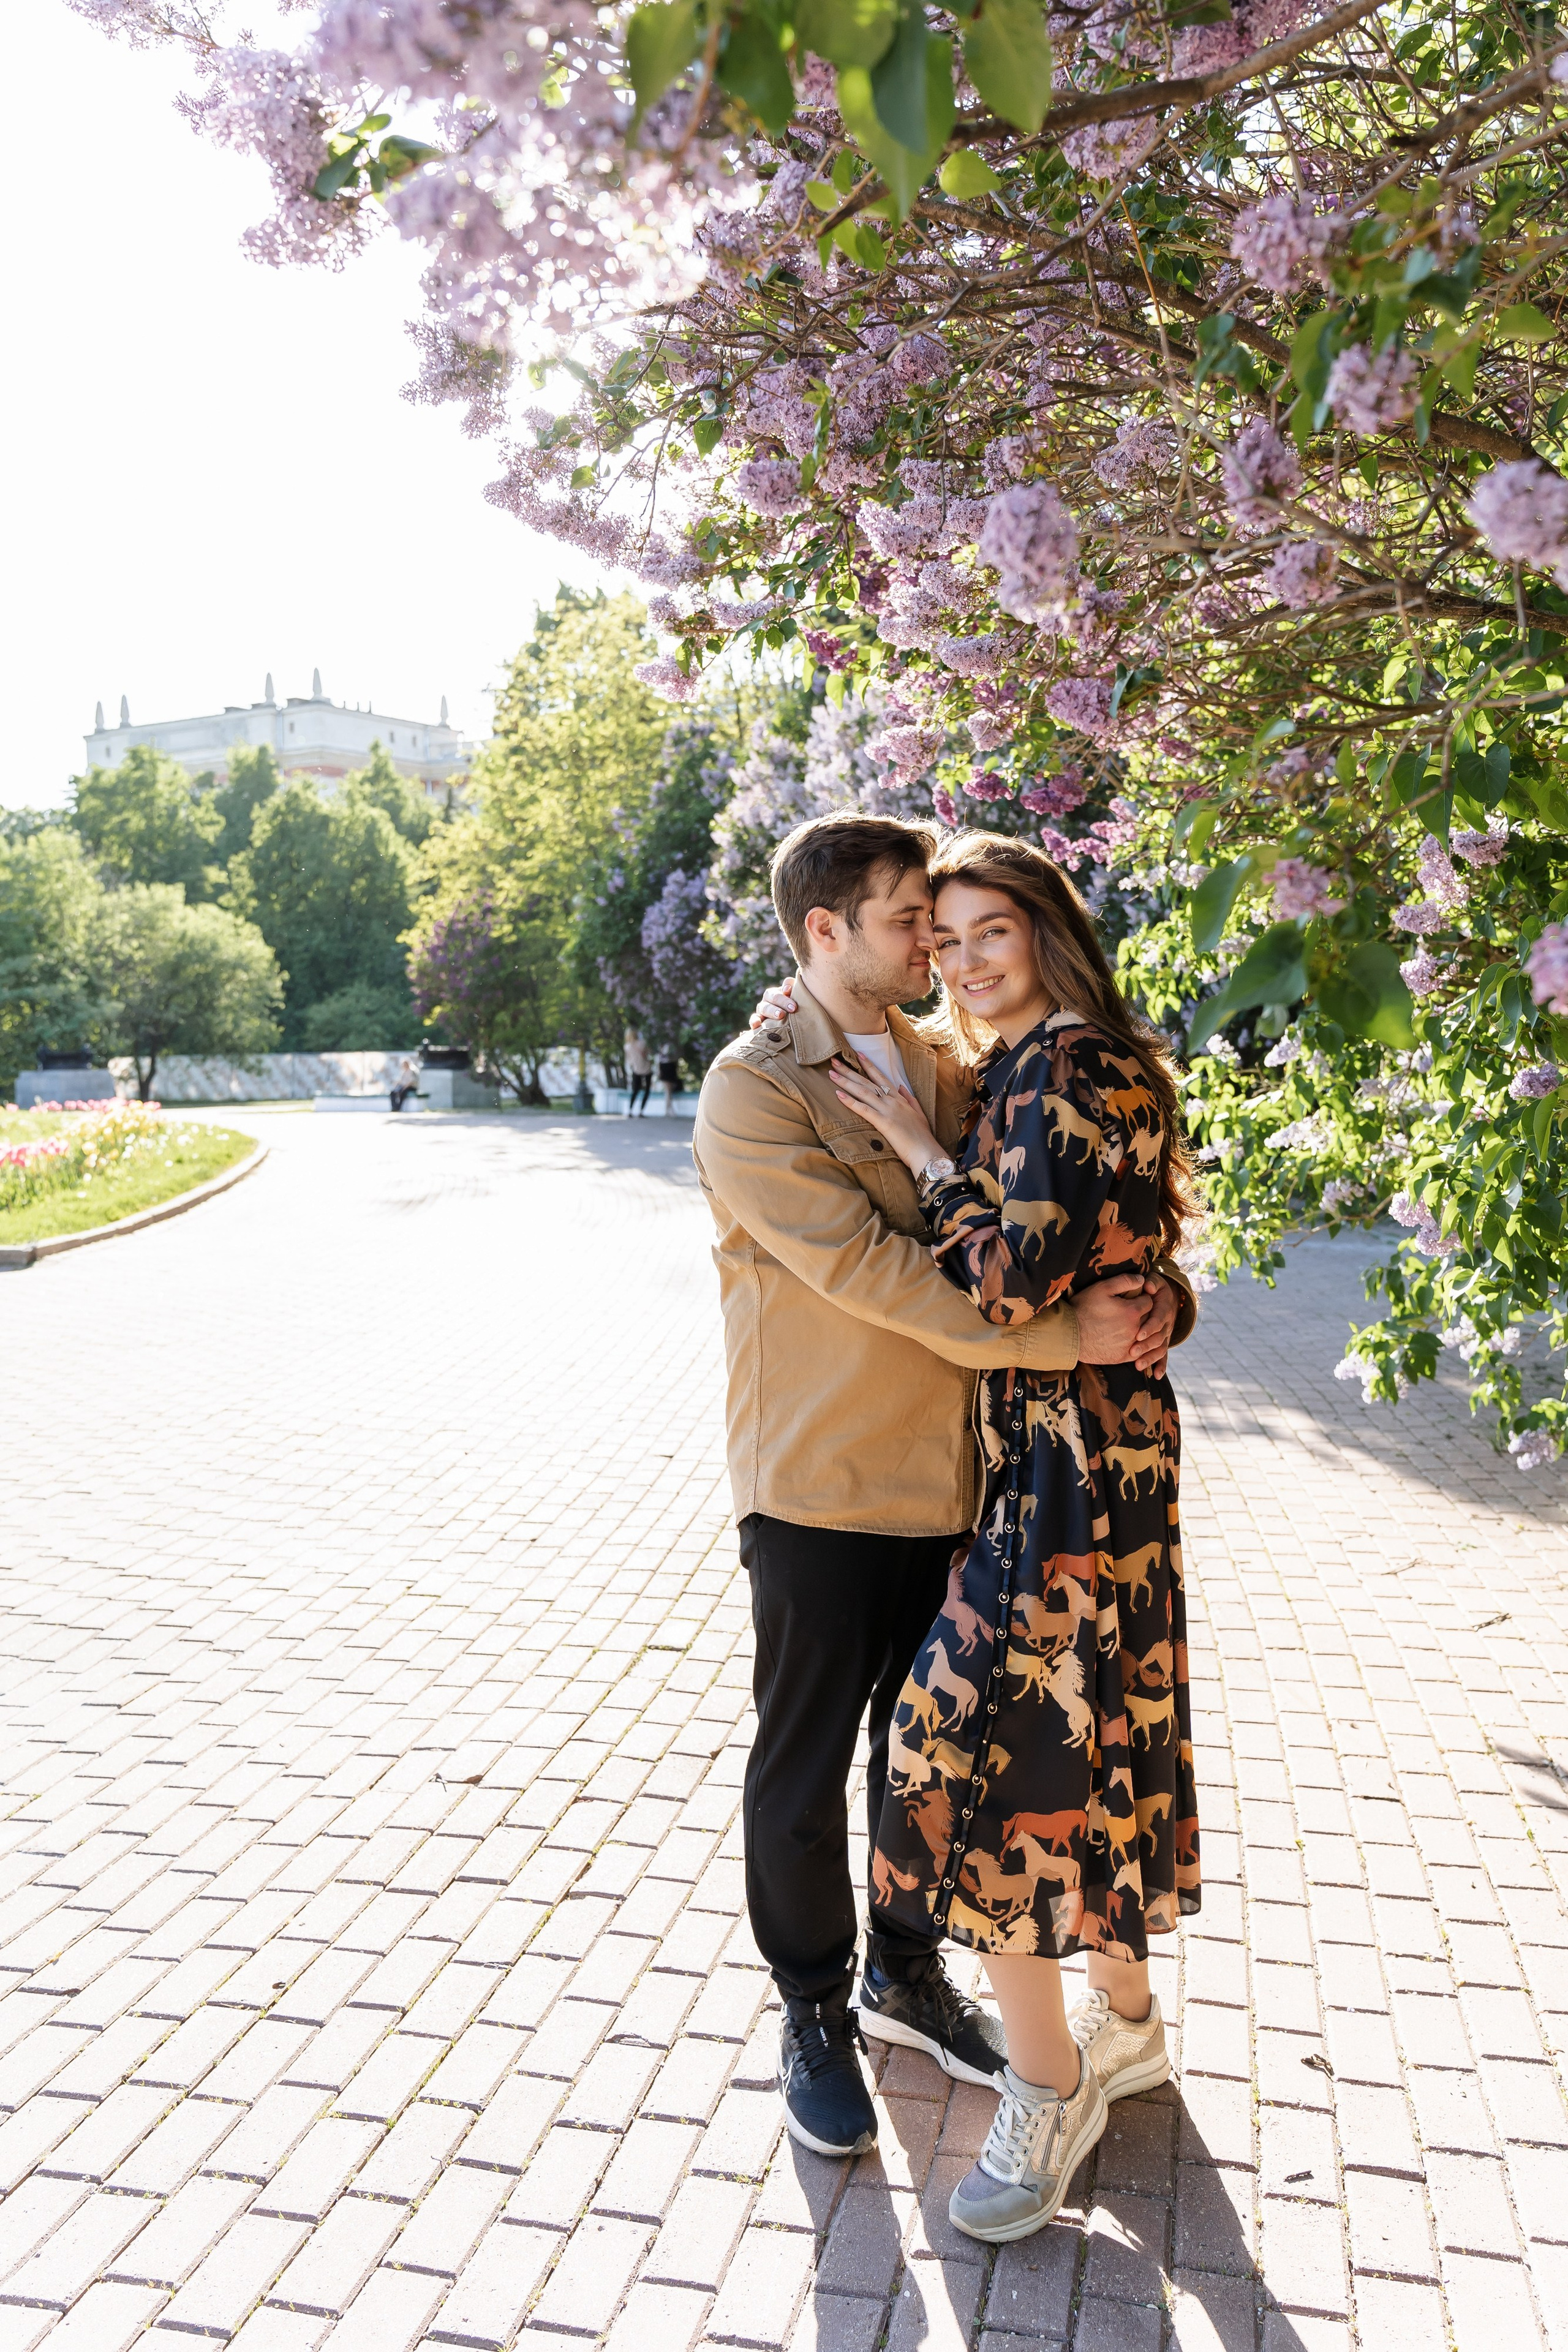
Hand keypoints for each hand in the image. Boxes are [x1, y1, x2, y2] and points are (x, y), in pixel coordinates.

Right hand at [749, 976, 797, 1030]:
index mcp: (784, 990)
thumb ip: (801, 995)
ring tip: (780, 1015)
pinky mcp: (758, 1019)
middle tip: (793, 1008)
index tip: (790, 991)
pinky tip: (757, 1024)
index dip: (787, 986)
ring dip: (772, 1011)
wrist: (788, 1027)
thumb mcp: (801, 1003)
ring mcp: (763, 1008)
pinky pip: (754, 1019)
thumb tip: (796, 990)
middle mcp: (771, 997)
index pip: (786, 984)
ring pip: (764, 1007)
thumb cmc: (798, 1012)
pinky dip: (754, 1021)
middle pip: (774, 995)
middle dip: (783, 1001)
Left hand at [828, 1056, 941, 1176]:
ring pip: (863, 1092)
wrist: (927, 1152)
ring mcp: (888, 1110)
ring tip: (831, 1073)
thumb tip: (902, 1087)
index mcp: (900, 1099)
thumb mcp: (919, 1113)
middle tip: (835, 1061)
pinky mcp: (883, 1123)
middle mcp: (892, 1101)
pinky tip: (838, 1094)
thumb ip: (910, 1098)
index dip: (869, 1065)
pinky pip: (864, 1109)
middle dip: (850, 1070)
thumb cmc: (923, 1137)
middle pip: (867, 1082)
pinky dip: (850, 1101)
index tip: (858, 1054)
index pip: (881, 1078)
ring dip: (845, 1082)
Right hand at [1076, 1273, 1173, 1371]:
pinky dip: (1137, 1345)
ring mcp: (1130, 1345)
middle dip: (1143, 1313)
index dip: (1142, 1298)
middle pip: (1149, 1318)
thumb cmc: (1084, 1309)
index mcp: (1132, 1311)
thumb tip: (1141, 1279)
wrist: (1069, 1335)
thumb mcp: (1102, 1288)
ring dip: (1141, 1329)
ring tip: (1128, 1325)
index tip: (1133, 1298)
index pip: (1149, 1301)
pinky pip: (1139, 1351)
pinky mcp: (1123, 1357)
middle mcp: (1136, 1329)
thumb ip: (1124, 1281)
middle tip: (1130, 1311)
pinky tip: (1128, 1340)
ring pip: (1145, 1336)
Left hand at [1127, 1275, 1175, 1377]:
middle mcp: (1167, 1324)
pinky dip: (1161, 1365)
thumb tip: (1148, 1288)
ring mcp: (1166, 1334)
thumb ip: (1151, 1282)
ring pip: (1160, 1348)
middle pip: (1158, 1337)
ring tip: (1138, 1365)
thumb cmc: (1154, 1287)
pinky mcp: (1163, 1342)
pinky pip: (1164, 1355)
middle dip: (1146, 1345)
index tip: (1138, 1334)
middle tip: (1132, 1352)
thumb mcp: (1155, 1281)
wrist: (1166, 1296)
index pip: (1158, 1319)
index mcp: (1164, 1309)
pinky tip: (1157, 1376)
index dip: (1149, 1327)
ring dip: (1150, 1358)